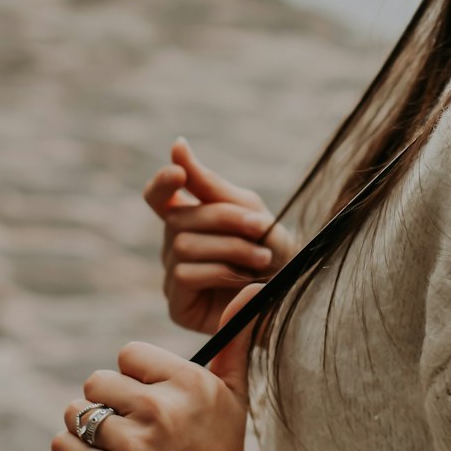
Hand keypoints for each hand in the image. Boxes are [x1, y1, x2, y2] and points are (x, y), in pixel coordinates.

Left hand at [54, 286, 257, 450]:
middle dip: (107, 400)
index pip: (129, 354)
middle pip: (98, 380)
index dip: (133, 375)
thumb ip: (236, 340)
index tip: (145, 394)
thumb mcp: (234, 395)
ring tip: (110, 441)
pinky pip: (65, 447)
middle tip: (126, 420)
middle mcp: (161, 409)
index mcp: (190, 383)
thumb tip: (253, 287)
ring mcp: (134, 445)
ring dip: (86, 426)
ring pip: (78, 413)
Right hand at [144, 138, 298, 333]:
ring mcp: (172, 278)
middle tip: (260, 226)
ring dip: (230, 247)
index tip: (179, 172)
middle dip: (225, 218)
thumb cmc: (270, 245)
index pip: (158, 197)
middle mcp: (173, 247)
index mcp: (187, 219)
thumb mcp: (245, 207)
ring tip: (262, 256)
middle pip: (178, 219)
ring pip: (183, 246)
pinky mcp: (178, 306)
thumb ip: (207, 183)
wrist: (292, 290)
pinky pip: (185, 275)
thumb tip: (176, 144)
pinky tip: (243, 278)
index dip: (162, 183)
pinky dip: (220, 271)